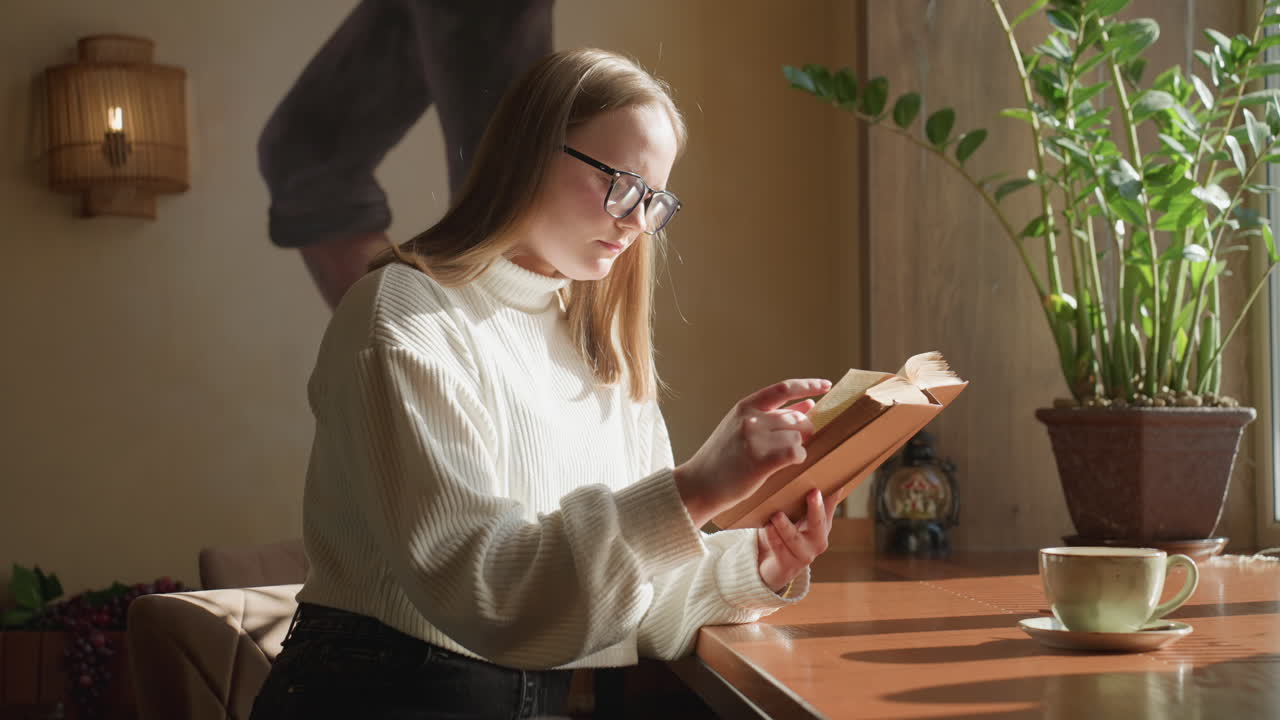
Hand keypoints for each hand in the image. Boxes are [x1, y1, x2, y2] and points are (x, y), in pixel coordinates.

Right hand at [674, 378, 829, 526]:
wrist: (699, 484)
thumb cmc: (722, 458)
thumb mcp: (740, 428)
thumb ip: (772, 416)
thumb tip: (808, 405)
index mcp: (745, 406)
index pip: (784, 388)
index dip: (808, 385)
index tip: (826, 385)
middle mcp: (750, 418)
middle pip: (797, 418)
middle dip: (805, 432)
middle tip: (799, 444)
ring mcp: (755, 438)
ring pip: (797, 438)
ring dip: (798, 449)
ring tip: (782, 459)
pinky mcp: (760, 460)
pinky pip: (796, 453)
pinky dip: (798, 458)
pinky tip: (789, 463)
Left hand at [756, 488, 836, 592]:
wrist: (775, 566)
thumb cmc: (790, 534)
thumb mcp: (803, 517)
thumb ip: (815, 501)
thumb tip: (827, 475)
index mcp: (822, 526)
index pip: (829, 508)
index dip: (831, 496)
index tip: (829, 482)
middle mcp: (817, 541)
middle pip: (818, 524)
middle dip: (815, 509)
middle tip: (813, 492)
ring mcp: (803, 556)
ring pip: (794, 539)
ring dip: (786, 526)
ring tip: (777, 515)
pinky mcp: (787, 566)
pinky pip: (779, 550)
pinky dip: (773, 538)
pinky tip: (767, 527)